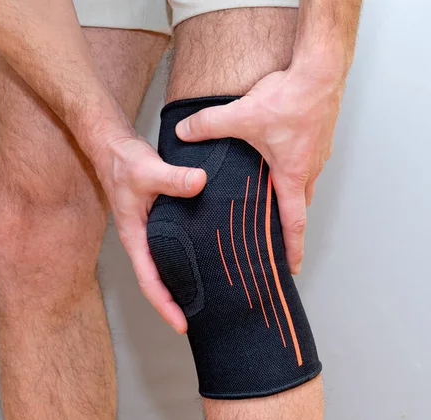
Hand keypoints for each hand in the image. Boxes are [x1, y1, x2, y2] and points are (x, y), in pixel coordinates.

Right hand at [93, 133, 206, 332]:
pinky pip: (172, 248)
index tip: (182, 325)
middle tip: (200, 320)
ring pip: (165, 266)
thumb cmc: (122, 160)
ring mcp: (149, 231)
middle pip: (157, 281)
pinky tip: (203, 261)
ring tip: (205, 299)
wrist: (112, 145)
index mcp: (134, 237)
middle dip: (174, 303)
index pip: (149, 281)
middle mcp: (141, 239)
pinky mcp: (158, 220)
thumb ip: (173, 178)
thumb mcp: (147, 169)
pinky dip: (185, 260)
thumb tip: (200, 183)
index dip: (165, 305)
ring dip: (180, 284)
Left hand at [176, 67, 343, 273]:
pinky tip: (273, 166)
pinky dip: (291, 174)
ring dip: (288, 198)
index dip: (292, 248)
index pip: (294, 223)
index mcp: (293, 175)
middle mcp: (309, 169)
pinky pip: (304, 165)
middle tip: (272, 240)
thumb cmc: (291, 97)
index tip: (292, 267)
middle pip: (298, 207)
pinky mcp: (317, 138)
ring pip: (302, 185)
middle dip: (286, 227)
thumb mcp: (241, 115)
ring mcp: (317, 154)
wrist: (321, 68)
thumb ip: (207, 125)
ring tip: (268, 206)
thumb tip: (182, 133)